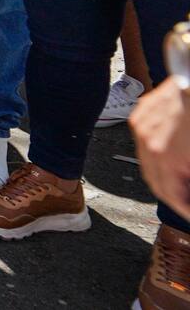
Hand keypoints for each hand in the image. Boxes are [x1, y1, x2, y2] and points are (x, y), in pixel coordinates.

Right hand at [132, 79, 189, 219]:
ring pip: (148, 163)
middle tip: (186, 204)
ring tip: (183, 184)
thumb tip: (185, 189)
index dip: (183, 208)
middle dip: (174, 196)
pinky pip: (145, 144)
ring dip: (165, 177)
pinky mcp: (142, 114)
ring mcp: (141, 125)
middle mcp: (146, 140)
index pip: (169, 195)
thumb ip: (187, 175)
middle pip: (155, 181)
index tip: (189, 214)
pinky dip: (159, 157)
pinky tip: (174, 160)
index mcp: (163, 154)